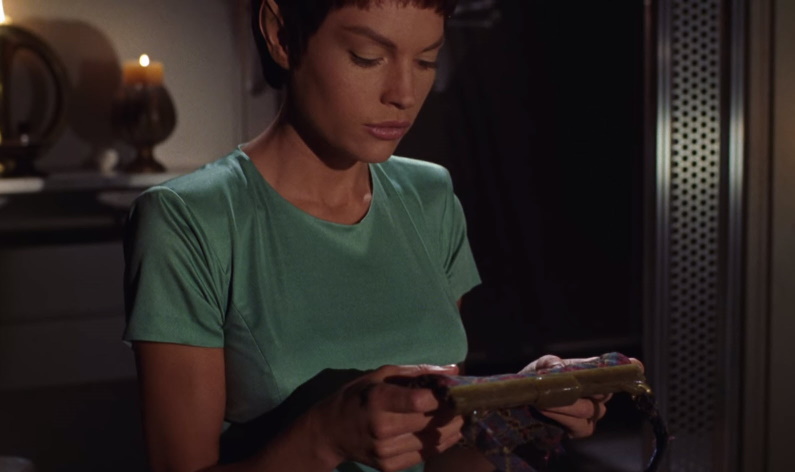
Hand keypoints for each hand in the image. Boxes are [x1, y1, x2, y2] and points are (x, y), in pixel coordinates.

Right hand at [309, 364, 463, 471]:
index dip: (442, 396)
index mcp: (378, 400)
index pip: (420, 401)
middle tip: (463, 403)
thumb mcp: (380, 375)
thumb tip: (454, 372)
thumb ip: (418, 372)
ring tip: (459, 417)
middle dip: (452, 412)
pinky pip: (425, 455)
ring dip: (452, 429)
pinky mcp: (389, 466)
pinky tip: (447, 433)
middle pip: (430, 422)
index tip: (453, 390)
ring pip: (432, 441)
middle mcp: (381, 428)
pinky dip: (441, 444)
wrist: (330, 432)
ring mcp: (385, 451)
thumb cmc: (356, 396)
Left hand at [519, 355, 643, 438]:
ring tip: (546, 401)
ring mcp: (592, 413)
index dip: (628, 369)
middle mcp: (597, 394)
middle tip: (570, 386)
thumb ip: (550, 362)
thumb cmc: (538, 381)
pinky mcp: (581, 429)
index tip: (635, 365)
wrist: (523, 401)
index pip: (617, 371)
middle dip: (589, 389)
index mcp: (593, 375)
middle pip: (606, 392)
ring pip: (590, 409)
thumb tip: (559, 366)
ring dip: (566, 405)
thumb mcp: (541, 367)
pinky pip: (580, 425)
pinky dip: (563, 417)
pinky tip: (547, 410)